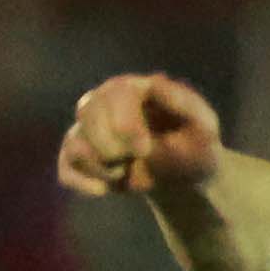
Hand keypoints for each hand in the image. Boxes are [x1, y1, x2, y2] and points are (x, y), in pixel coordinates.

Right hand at [56, 74, 226, 199]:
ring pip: (75, 142)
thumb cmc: (196, 144)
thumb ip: (183, 104)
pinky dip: (81, 181)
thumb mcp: (203, 125)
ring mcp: (88, 129)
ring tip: (125, 172)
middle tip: (139, 159)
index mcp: (132, 89)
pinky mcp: (80, 156)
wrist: (186, 174)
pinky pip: (66, 167)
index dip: (124, 124)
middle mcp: (103, 102)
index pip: (114, 95)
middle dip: (112, 145)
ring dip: (100, 165)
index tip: (143, 150)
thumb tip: (154, 81)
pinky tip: (103, 190)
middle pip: (88, 114)